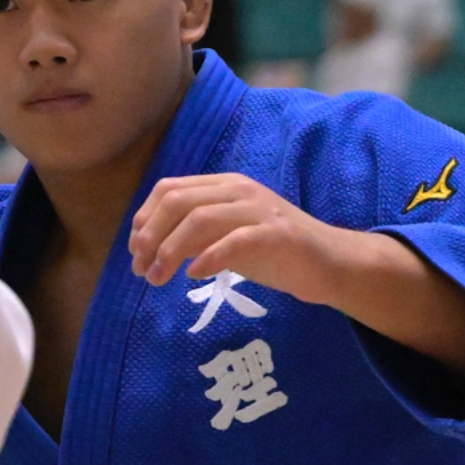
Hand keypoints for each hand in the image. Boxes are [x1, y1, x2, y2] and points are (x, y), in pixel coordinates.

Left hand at [130, 173, 464, 384]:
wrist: (330, 263)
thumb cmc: (275, 253)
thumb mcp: (227, 237)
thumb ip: (194, 234)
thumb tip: (147, 246)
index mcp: (225, 186)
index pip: (170, 189)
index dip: (144, 218)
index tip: (134, 250)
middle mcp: (240, 191)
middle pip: (178, 202)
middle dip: (151, 236)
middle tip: (140, 269)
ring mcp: (260, 211)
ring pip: (200, 219)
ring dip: (170, 251)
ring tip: (157, 278)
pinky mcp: (277, 235)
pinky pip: (234, 241)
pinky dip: (208, 258)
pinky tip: (193, 276)